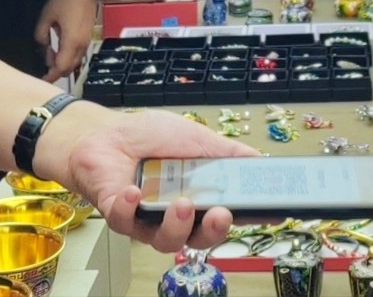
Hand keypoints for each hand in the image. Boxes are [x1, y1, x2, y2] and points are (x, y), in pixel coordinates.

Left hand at [34, 0, 98, 82]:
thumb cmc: (64, 0)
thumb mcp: (46, 16)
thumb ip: (41, 35)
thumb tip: (44, 46)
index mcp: (71, 42)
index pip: (61, 68)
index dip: (51, 76)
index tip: (41, 81)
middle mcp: (81, 46)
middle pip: (69, 68)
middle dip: (56, 71)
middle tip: (43, 64)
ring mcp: (87, 42)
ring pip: (75, 62)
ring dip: (62, 63)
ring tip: (49, 52)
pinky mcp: (88, 37)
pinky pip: (78, 54)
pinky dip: (68, 56)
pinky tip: (58, 47)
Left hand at [34, 104, 258, 252]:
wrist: (105, 132)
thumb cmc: (148, 137)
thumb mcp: (195, 138)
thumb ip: (226, 152)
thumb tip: (259, 159)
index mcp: (197, 197)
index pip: (225, 215)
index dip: (245, 218)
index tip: (267, 214)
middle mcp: (174, 214)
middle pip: (200, 238)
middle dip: (213, 231)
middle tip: (220, 215)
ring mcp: (146, 219)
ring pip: (165, 240)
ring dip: (176, 225)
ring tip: (180, 204)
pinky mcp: (119, 216)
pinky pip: (126, 222)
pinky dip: (130, 208)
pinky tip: (134, 191)